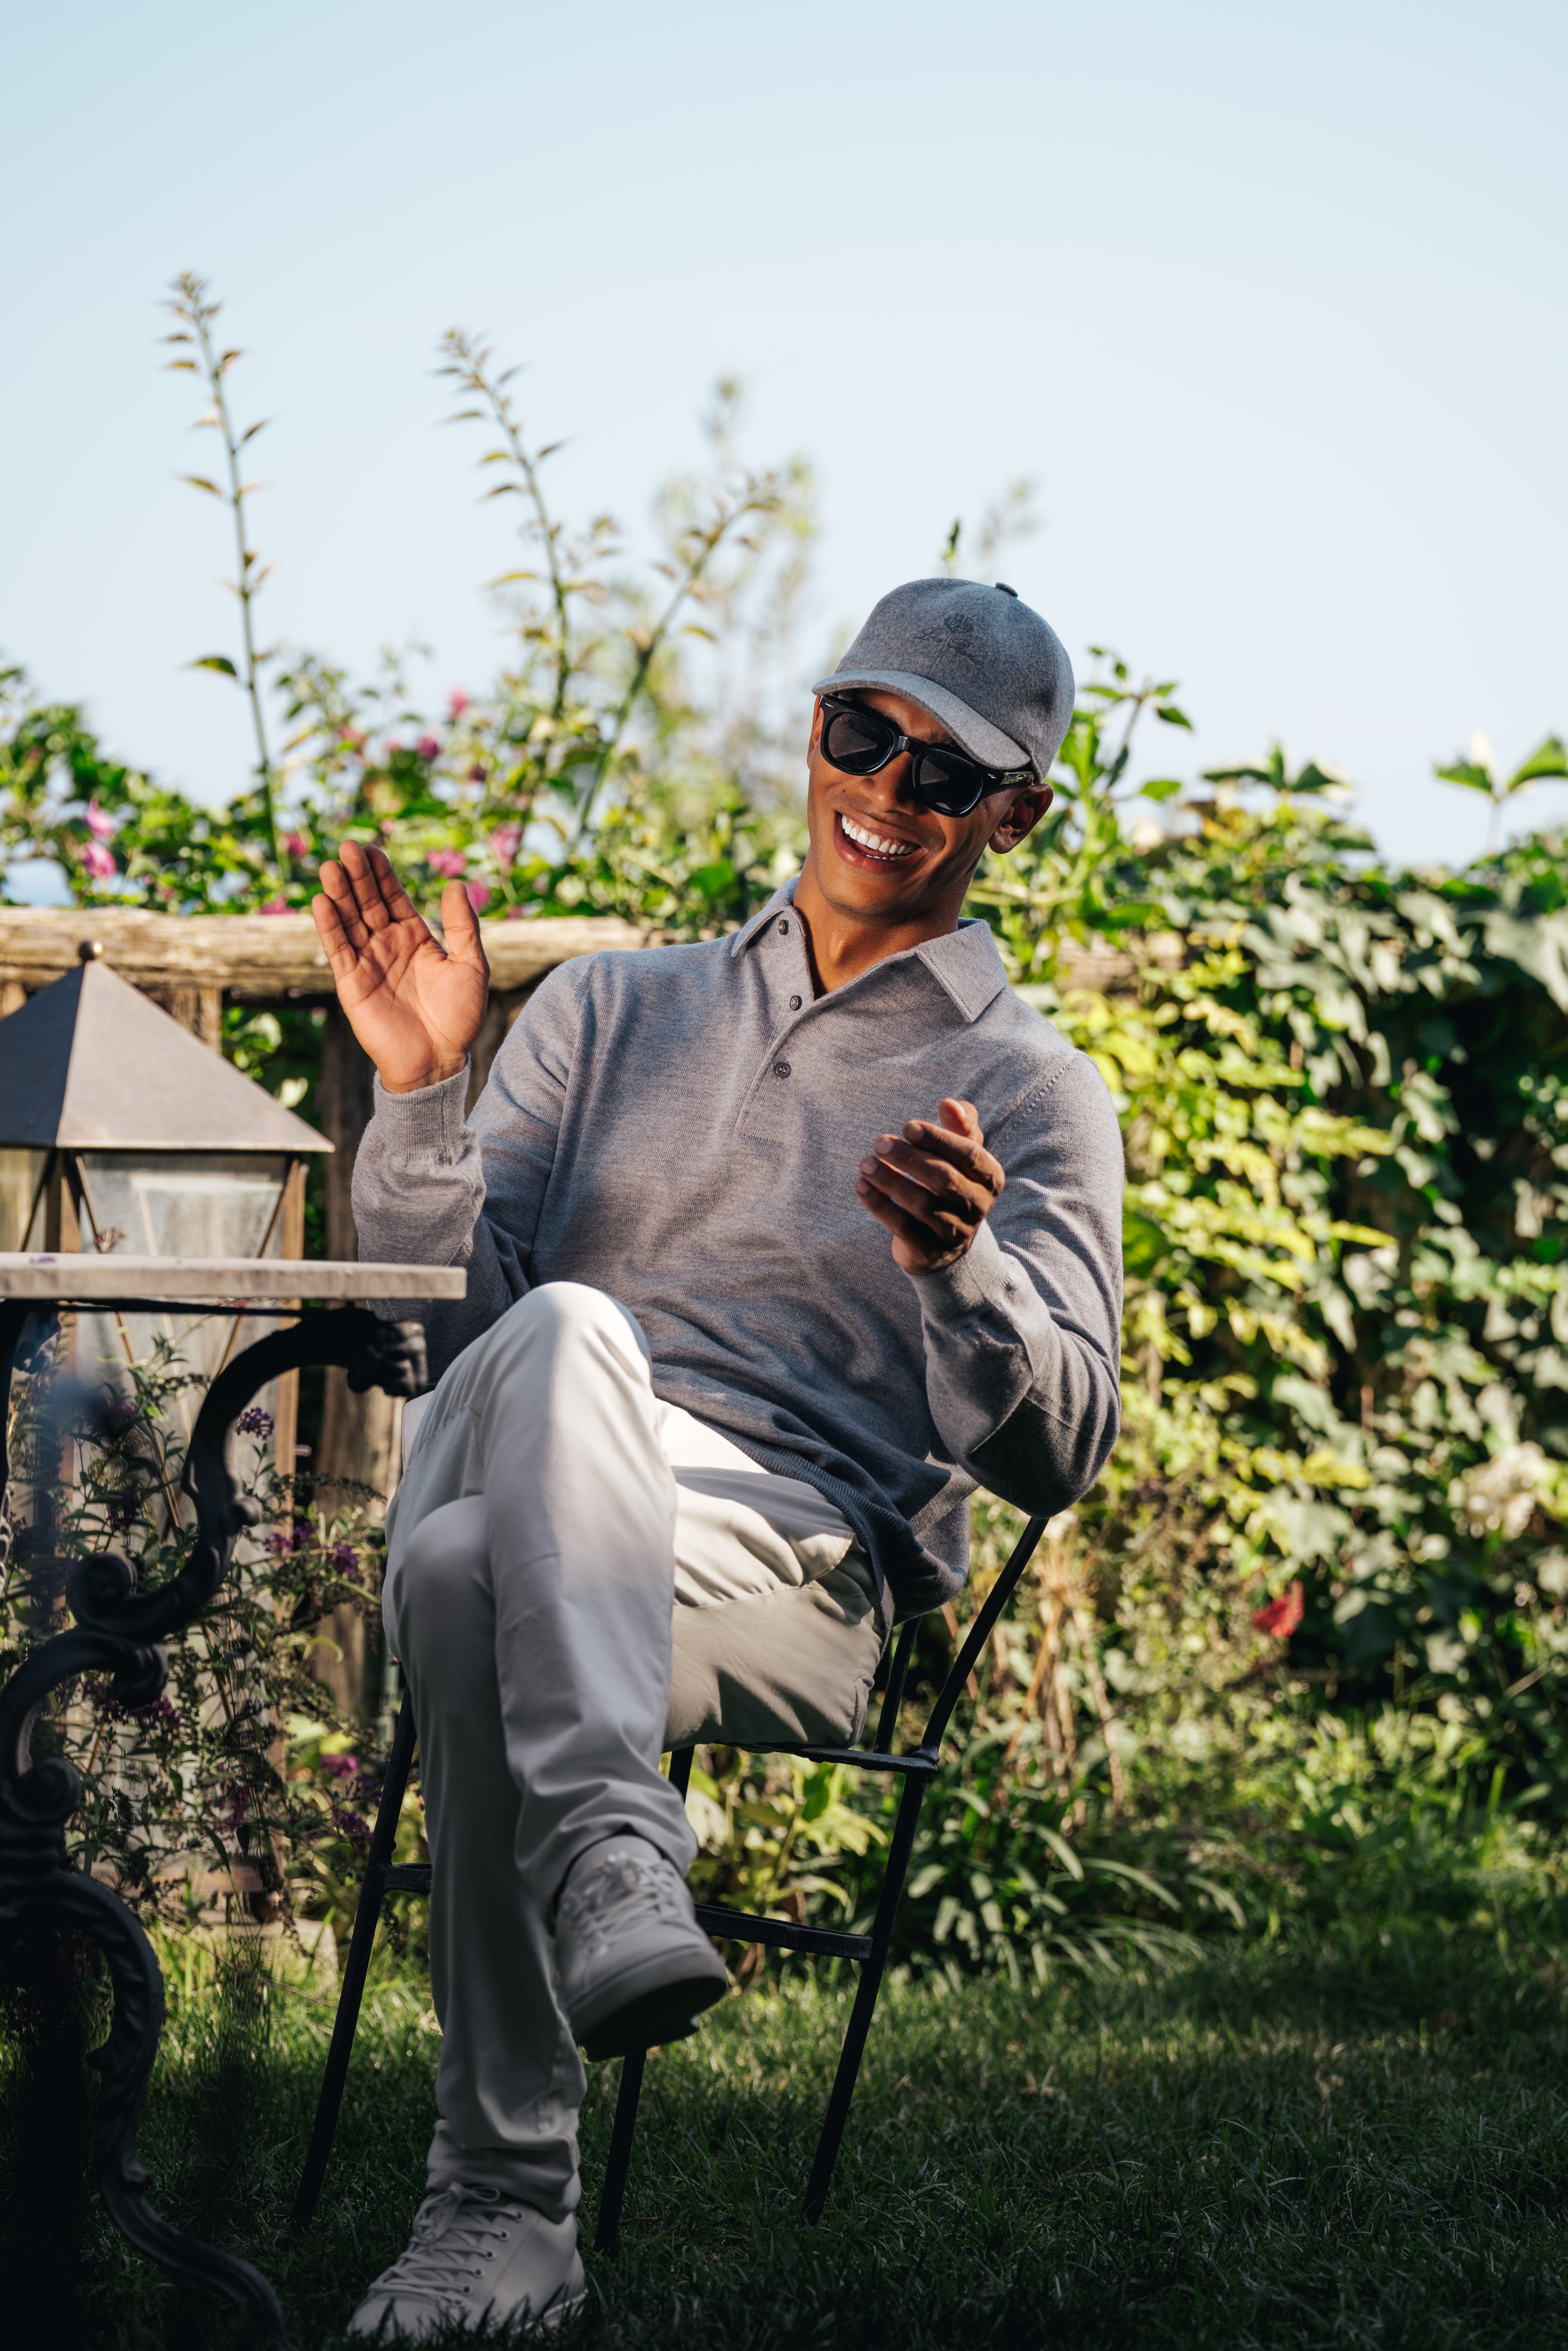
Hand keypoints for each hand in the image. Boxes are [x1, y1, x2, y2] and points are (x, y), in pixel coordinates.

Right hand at [311, 842, 489, 1092]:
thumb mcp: (472, 966)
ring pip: (349, 921)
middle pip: (367, 902)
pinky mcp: (352, 983)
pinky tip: (321, 902)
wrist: (440, 1061)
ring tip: (329, 867)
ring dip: (338, 894)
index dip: (382, 873)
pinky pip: (338, 950)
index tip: (371, 847)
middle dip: (357, 875)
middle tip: (347, 847)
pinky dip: (329, 927)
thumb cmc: (459, 1017)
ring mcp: (367, 962)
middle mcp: (387, 944)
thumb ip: (463, 926)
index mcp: (414, 936)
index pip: (393, 896)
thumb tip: (456, 884)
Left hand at [854, 1097, 1003, 1273]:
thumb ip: (960, 1124)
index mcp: (991, 1179)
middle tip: (879, 1143)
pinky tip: (861, 1185)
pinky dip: (879, 1205)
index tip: (907, 1126)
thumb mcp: (961, 1153)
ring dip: (890, 1180)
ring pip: (921, 1204)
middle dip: (909, 1158)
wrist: (945, 1242)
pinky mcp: (929, 1251)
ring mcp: (955, 1233)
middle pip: (944, 1179)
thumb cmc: (951, 1183)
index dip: (938, 1139)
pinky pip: (902, 1226)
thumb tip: (949, 1103)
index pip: (969, 1155)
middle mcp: (978, 1208)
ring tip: (865, 1162)